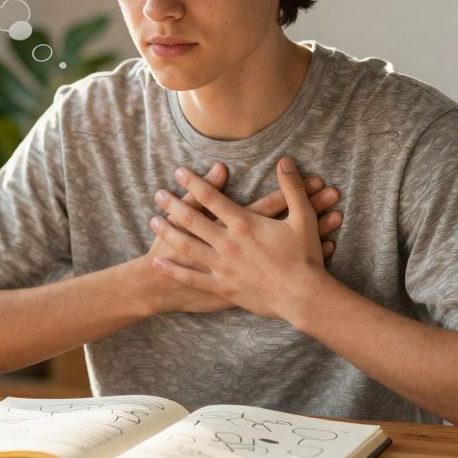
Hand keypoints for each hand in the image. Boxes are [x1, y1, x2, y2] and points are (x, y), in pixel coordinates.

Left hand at [149, 157, 334, 321]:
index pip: (211, 197)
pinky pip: (191, 278)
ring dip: (167, 232)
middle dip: (172, 204)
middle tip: (157, 194)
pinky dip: (173, 270)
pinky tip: (157, 262)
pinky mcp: (222, 287)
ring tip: (152, 220)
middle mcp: (228, 243)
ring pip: (186, 246)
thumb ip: (292, 188)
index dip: (193, 182)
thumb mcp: (303, 218)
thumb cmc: (305, 257)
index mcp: (244, 224)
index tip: (179, 172)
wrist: (303, 297)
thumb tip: (285, 160)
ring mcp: (222, 267)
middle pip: (192, 219)